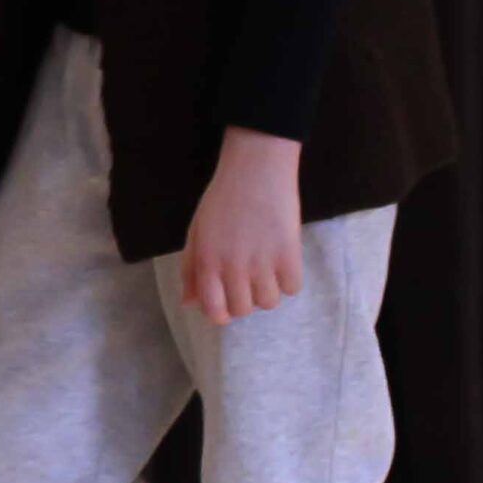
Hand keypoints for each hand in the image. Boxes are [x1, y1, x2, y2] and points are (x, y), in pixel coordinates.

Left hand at [180, 129, 304, 325]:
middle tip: (248, 279)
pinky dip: (289, 279)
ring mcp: (262, 262)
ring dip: (268, 290)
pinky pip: (293, 288)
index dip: (222, 314)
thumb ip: (191, 268)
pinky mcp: (289, 254)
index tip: (228, 304)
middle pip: (244, 310)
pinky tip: (282, 260)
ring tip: (266, 268)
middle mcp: (232, 267)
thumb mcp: (197, 231)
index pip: (214, 310)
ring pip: (269, 302)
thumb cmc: (222, 198)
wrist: (255, 168)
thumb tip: (190, 303)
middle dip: (245, 299)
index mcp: (206, 262)